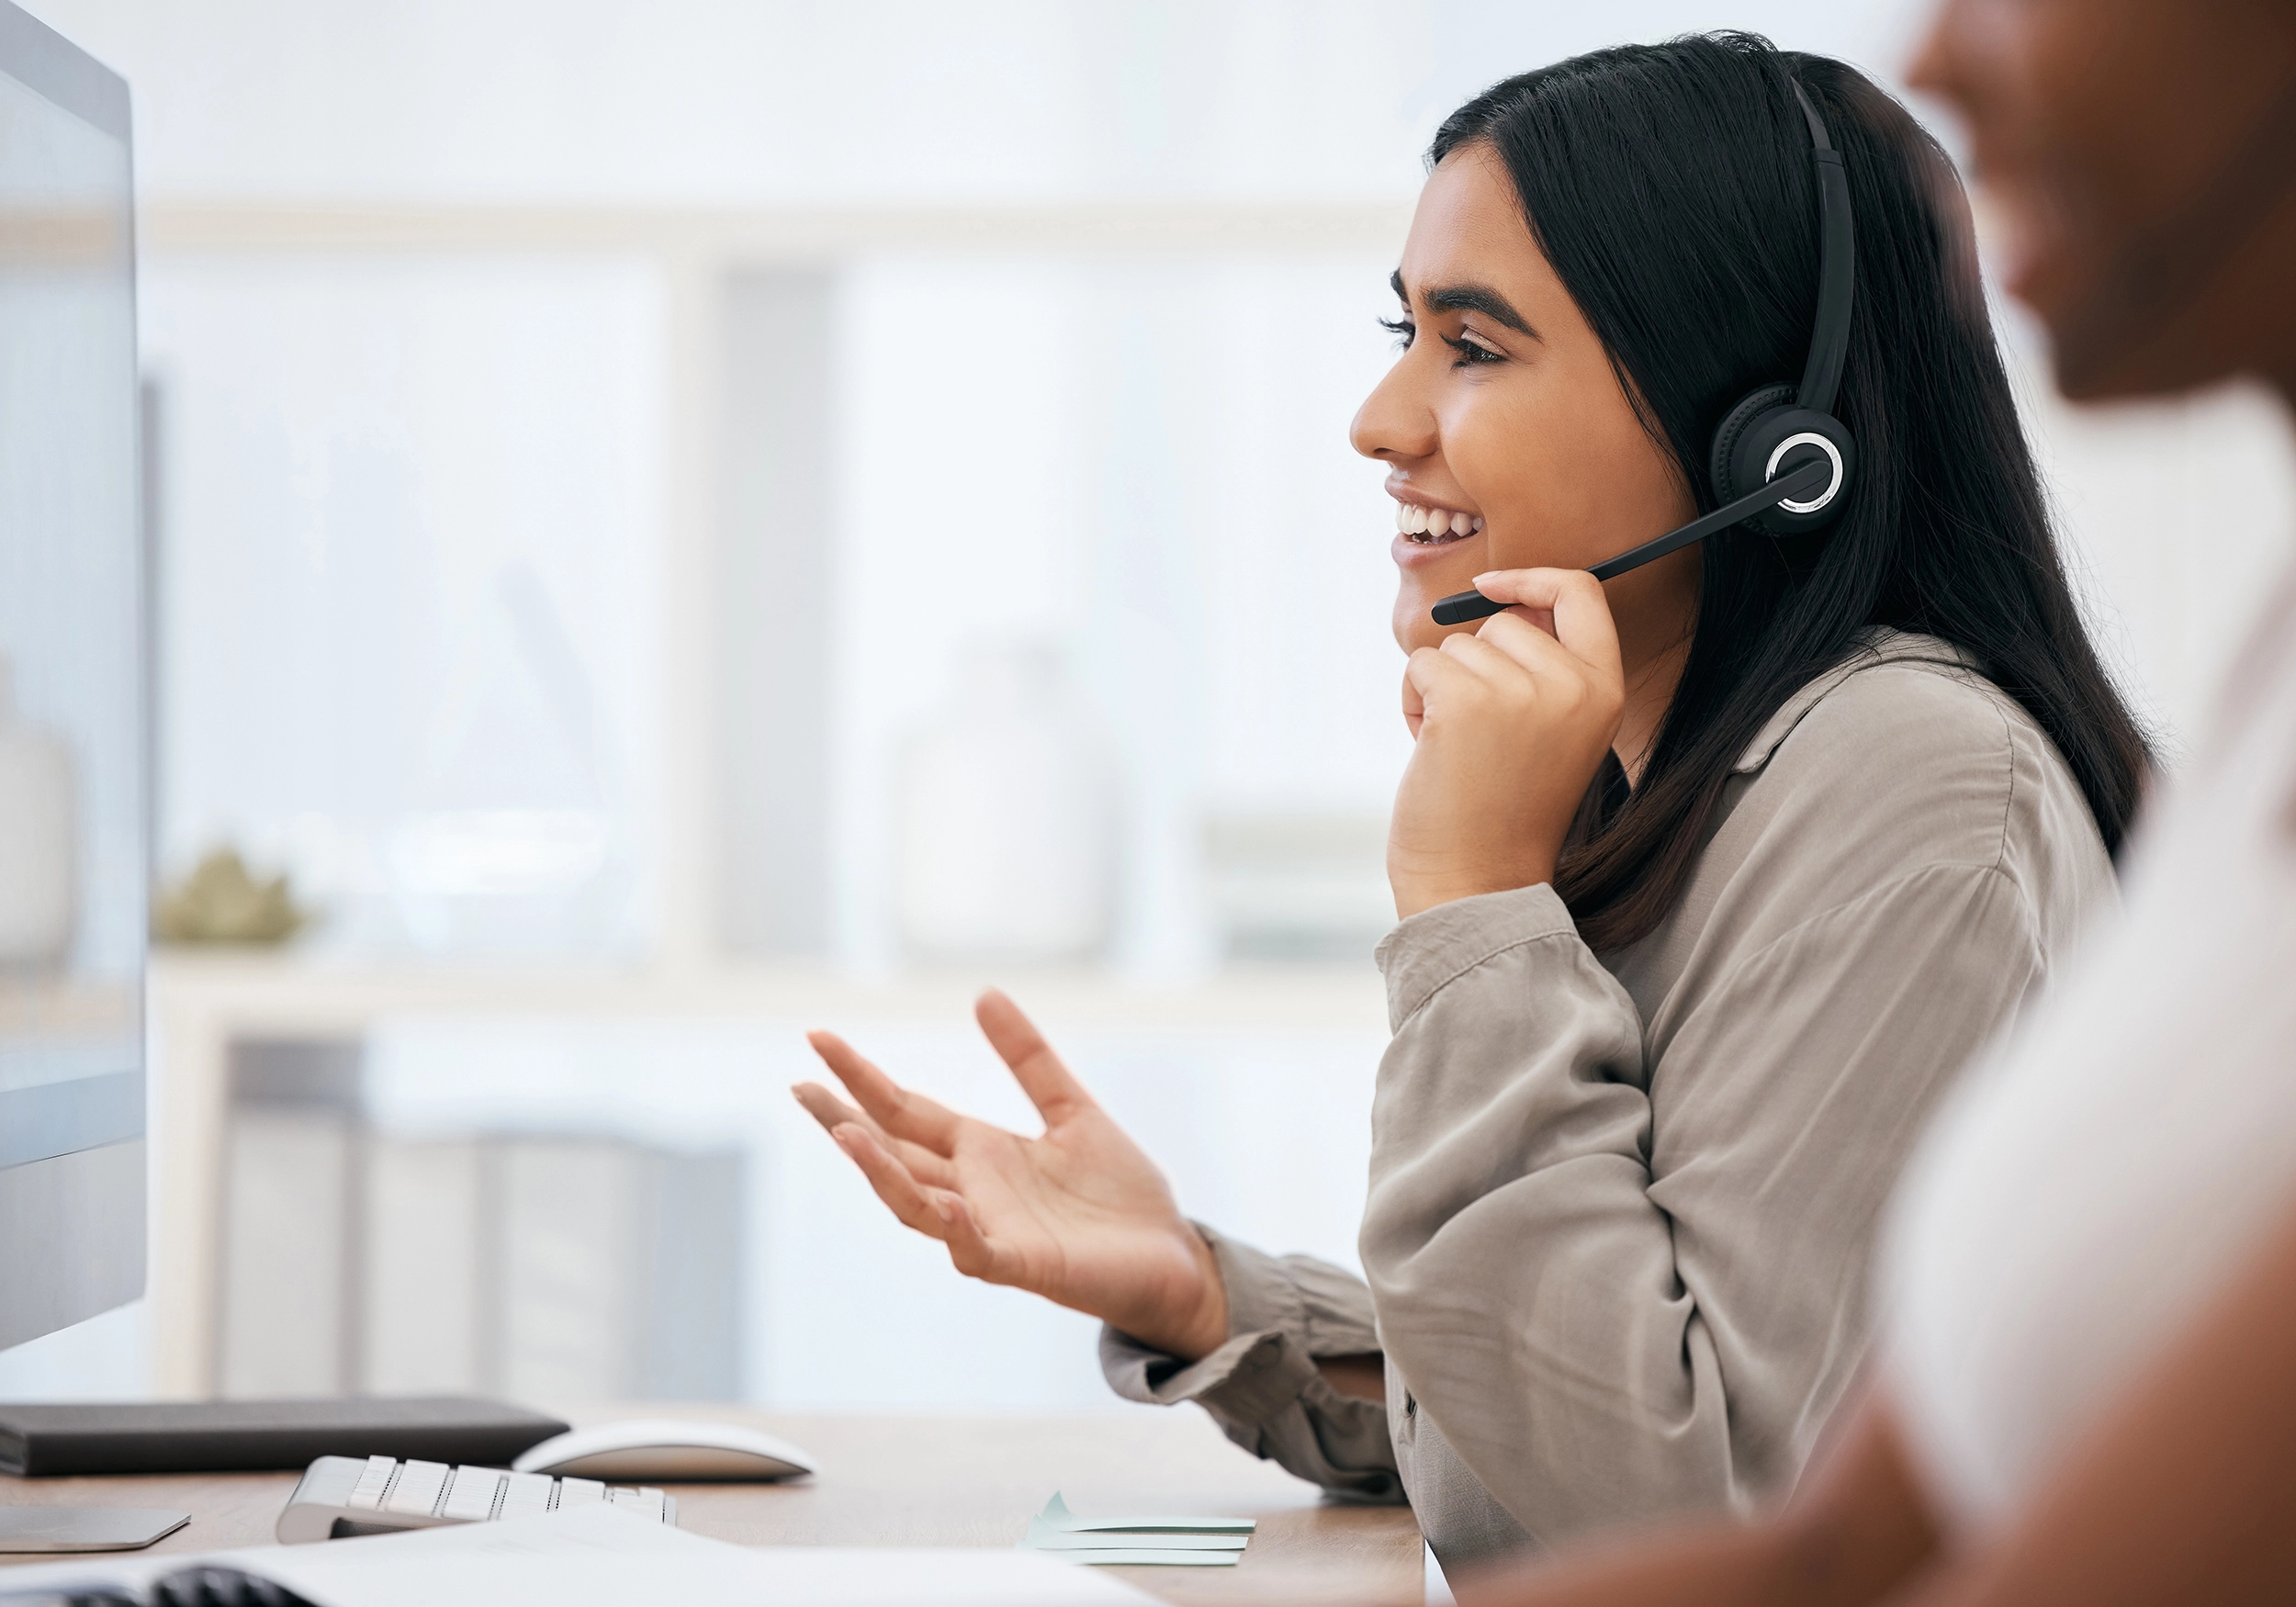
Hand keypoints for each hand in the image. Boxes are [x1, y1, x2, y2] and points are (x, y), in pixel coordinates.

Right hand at [793, 989, 1229, 1359]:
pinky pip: (980, 1252)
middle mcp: (973, 1193)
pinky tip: (946, 1204)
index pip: (905, 1112)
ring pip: (919, 1206)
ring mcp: (993, 1231)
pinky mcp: (1027, 1266)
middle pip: (894, 1156)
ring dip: (881, 1174)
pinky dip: (959, 1231)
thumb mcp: (1072, 1110)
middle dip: (845, 1124)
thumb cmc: (1120, 1196)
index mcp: (981, 1154)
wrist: (1174, 1258)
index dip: (862, 1078)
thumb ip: (1030, 1058)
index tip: (817, 1038)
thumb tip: (983, 993)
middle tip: (800, 1087)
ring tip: (847, 1134)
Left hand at [1388, 567, 1624, 918]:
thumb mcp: (1552, 734)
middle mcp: (1572, 685)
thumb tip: (1502, 600)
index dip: (1535, 579)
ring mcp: (1521, 691)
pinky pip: (1420, 664)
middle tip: (1480, 736)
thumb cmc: (1502, 813)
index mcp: (1605, 691)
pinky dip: (1412, 701)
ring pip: (1456, 646)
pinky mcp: (1466, 700)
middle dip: (1475, 667)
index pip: (1582, 594)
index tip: (1492, 585)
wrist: (1477, 882)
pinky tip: (1430, 750)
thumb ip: (1543, 671)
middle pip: (1503, 622)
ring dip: (1441, 690)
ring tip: (1459, 751)